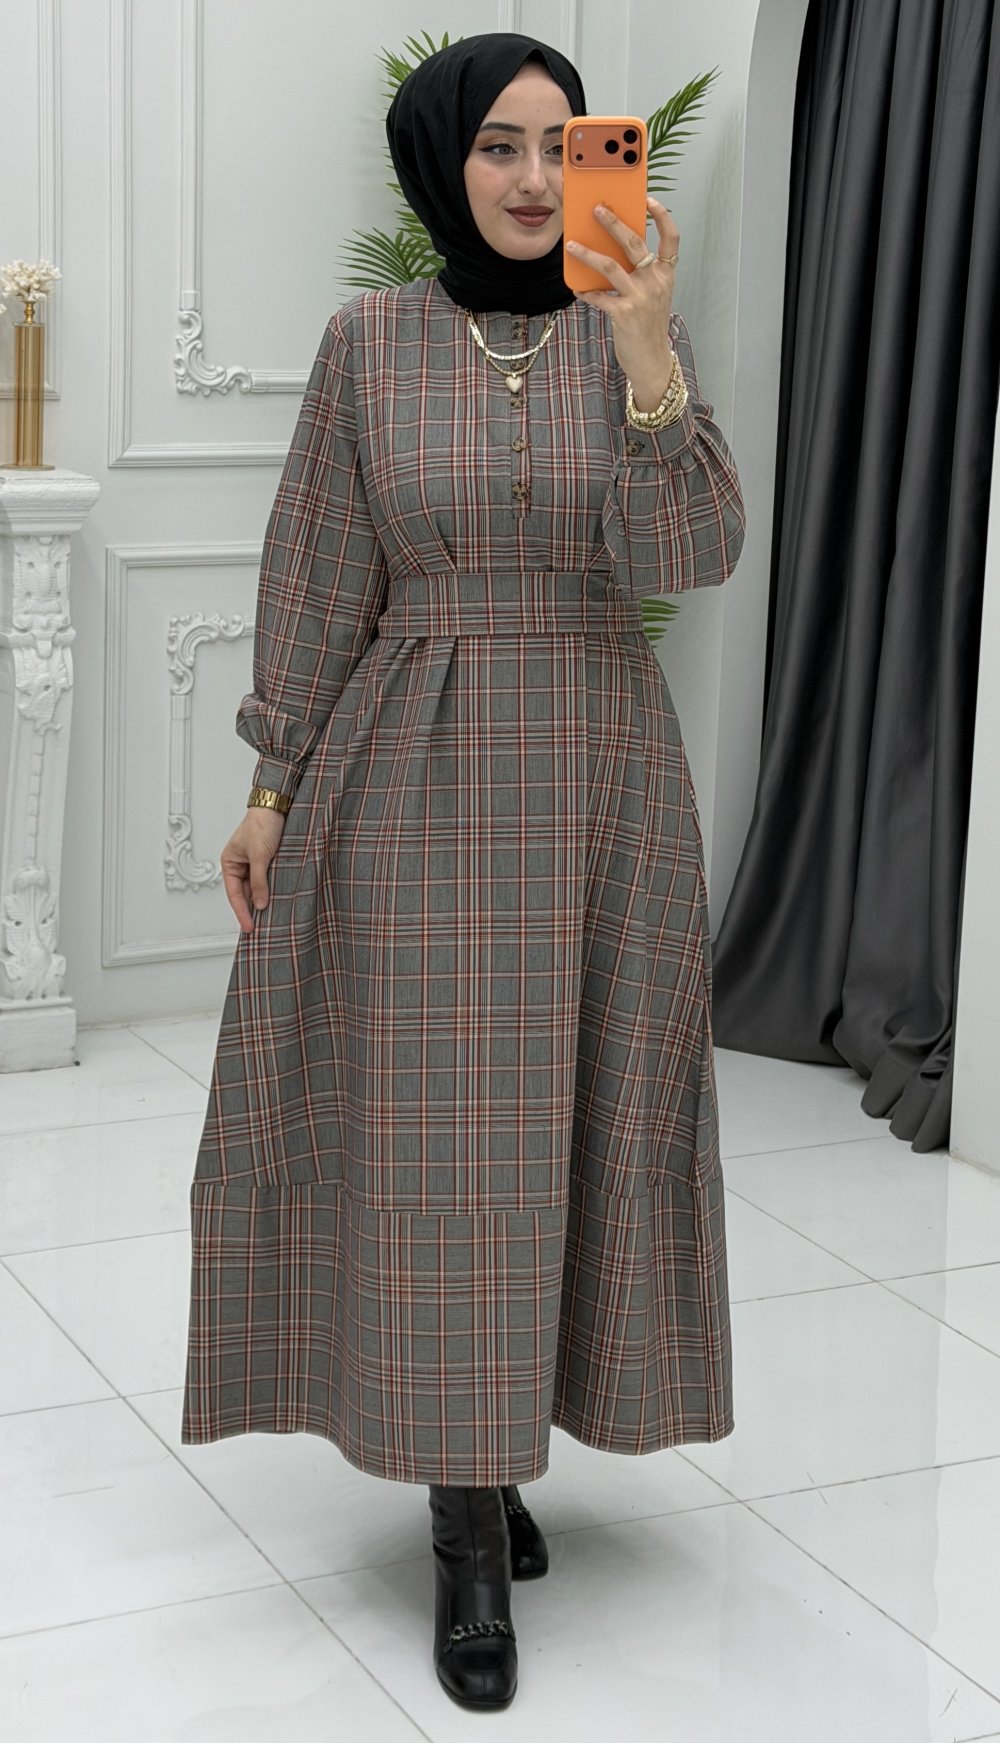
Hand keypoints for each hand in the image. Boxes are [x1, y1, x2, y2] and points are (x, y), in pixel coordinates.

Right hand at [220, 806, 286, 933]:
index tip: (248, 928)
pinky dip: (269, 891)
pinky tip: (275, 901)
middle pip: (244, 894)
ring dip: (261, 901)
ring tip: (268, 919)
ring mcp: (253, 863)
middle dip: (251, 910)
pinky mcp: (266, 860)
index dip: (241, 913)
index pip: (234, 894)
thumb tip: (259, 904)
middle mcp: (239, 864)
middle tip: (259, 929)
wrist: (276, 806)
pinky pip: (265, 881)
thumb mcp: (260, 856)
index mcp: (230, 862)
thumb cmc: (262, 824)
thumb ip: (260, 882)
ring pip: (256, 888)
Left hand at [567, 196, 678, 380]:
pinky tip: (577, 288)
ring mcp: (640, 297)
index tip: (650, 200)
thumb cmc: (649, 325)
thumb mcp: (653, 295)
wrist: (652, 360)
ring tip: (571, 245)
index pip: (672, 239)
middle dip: (613, 223)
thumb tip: (612, 251)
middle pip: (633, 243)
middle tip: (596, 209)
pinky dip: (586, 291)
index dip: (662, 217)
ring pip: (610, 266)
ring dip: (587, 254)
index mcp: (665, 274)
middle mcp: (655, 282)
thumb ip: (640, 273)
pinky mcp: (624, 313)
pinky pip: (599, 296)